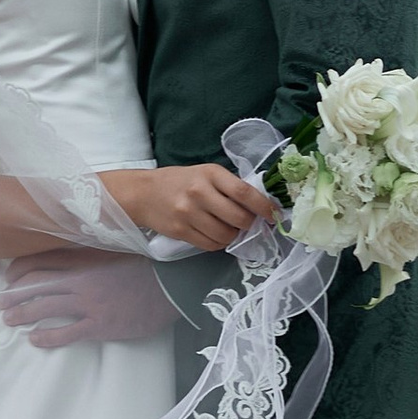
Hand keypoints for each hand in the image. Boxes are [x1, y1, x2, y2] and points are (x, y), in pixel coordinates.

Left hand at [0, 257, 169, 348]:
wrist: (172, 284)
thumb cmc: (146, 267)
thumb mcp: (115, 251)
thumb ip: (90, 253)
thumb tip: (69, 255)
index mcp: (85, 257)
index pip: (42, 260)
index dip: (20, 269)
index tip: (9, 277)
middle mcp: (82, 278)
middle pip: (37, 284)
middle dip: (14, 294)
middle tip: (1, 303)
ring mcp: (90, 302)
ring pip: (44, 307)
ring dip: (22, 313)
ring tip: (10, 320)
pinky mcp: (100, 324)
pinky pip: (65, 332)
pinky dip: (46, 336)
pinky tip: (35, 338)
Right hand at [101, 162, 279, 250]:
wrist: (143, 193)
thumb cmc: (179, 181)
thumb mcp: (205, 174)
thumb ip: (229, 186)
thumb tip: (259, 206)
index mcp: (210, 174)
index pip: (244, 192)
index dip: (263, 206)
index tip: (274, 214)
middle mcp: (200, 193)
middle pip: (238, 218)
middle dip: (249, 224)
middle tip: (249, 223)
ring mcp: (189, 214)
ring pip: (226, 235)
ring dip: (234, 236)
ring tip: (230, 228)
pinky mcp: (181, 231)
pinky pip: (211, 245)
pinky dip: (219, 243)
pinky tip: (216, 234)